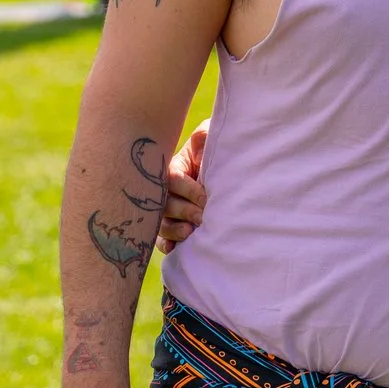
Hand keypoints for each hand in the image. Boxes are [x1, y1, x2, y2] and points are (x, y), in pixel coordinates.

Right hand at [156, 126, 207, 250]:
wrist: (228, 162)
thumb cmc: (215, 148)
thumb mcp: (209, 137)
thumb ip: (203, 141)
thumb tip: (199, 159)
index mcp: (174, 167)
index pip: (172, 179)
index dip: (188, 190)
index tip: (206, 198)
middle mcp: (167, 190)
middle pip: (164, 203)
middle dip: (183, 211)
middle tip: (201, 217)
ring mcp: (168, 209)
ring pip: (160, 222)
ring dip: (172, 230)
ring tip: (189, 233)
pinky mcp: (172, 226)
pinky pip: (161, 238)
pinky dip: (166, 244)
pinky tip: (174, 250)